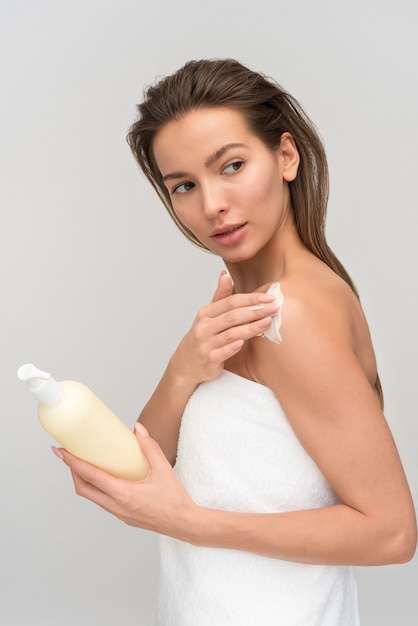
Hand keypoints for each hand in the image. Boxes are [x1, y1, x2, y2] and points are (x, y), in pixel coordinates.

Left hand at [52, 423, 195, 537]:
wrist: (183, 523)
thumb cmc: (174, 499)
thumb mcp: (163, 468)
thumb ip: (150, 447)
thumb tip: (138, 429)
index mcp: (123, 494)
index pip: (90, 476)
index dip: (72, 463)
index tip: (61, 452)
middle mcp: (116, 506)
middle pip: (83, 489)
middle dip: (73, 471)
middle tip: (69, 456)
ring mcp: (118, 513)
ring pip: (92, 497)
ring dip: (84, 481)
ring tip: (85, 464)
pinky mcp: (123, 516)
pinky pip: (103, 501)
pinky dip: (97, 488)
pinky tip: (105, 478)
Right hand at [170, 271, 278, 384]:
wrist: (186, 365)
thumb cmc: (202, 337)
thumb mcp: (208, 316)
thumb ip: (219, 296)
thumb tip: (225, 274)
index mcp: (206, 313)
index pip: (230, 302)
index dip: (250, 299)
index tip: (269, 297)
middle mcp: (204, 327)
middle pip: (232, 316)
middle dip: (255, 310)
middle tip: (274, 308)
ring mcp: (205, 344)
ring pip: (230, 334)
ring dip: (250, 328)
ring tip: (267, 322)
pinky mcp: (208, 361)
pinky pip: (221, 353)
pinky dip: (232, 348)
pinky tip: (243, 343)